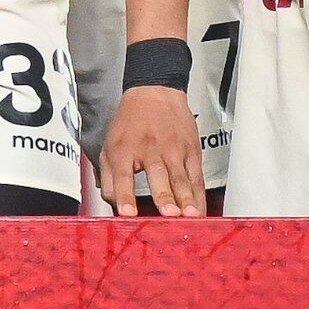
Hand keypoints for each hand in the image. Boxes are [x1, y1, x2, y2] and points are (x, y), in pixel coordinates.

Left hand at [97, 85, 206, 216]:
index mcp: (124, 150)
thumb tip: (113, 205)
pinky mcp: (191, 151)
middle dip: (164, 197)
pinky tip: (199, 209)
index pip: (123, 176)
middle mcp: (149, 150)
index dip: (125, 196)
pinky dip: (199, 195)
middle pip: (158, 176)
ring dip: (186, 199)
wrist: (155, 92)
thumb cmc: (130, 123)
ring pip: (181, 178)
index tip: (128, 213)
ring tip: (190, 215)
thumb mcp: (108, 146)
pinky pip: (196, 177)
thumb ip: (108, 178)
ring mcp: (173, 150)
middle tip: (168, 214)